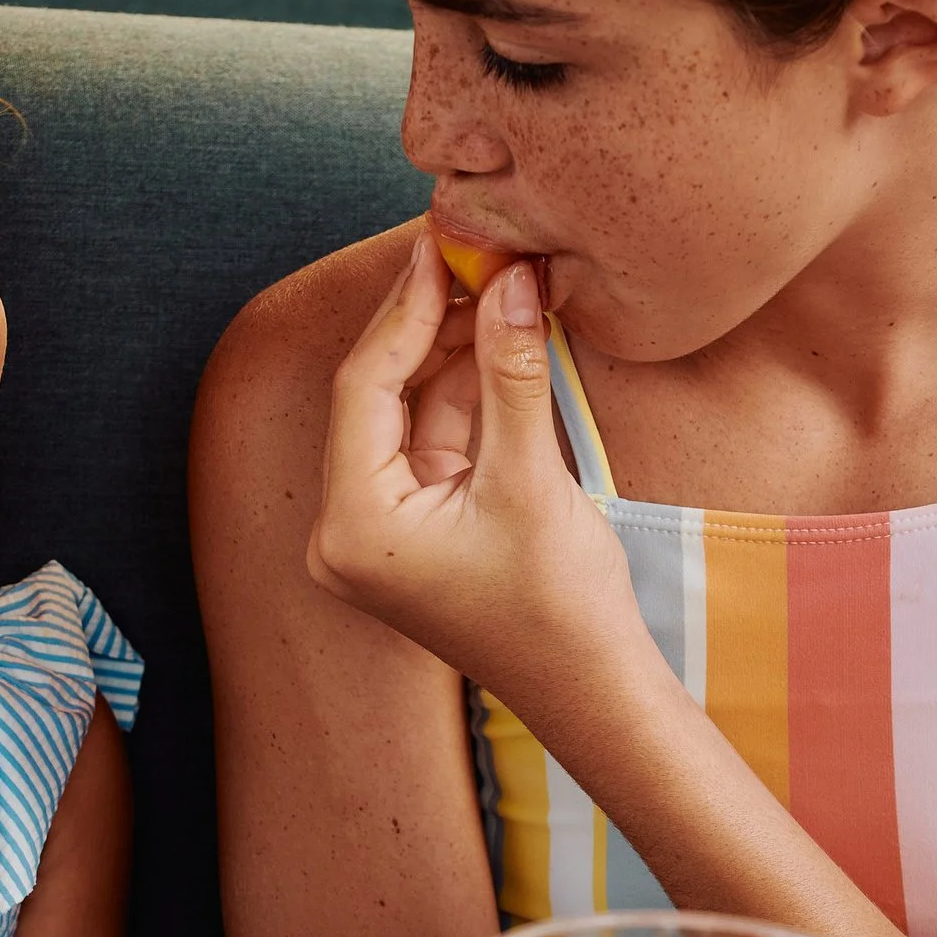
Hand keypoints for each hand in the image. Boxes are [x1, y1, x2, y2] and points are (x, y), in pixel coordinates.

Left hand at [306, 234, 642, 702]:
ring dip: (447, 350)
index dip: (406, 308)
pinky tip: (493, 336)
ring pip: (402, 412)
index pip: (364, 387)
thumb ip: (511, 371)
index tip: (443, 246)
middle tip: (468, 251)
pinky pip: (426, 439)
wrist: (593, 690)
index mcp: (353, 525)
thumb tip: (508, 278)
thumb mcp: (532, 476)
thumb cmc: (561, 606)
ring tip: (493, 282)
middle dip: (424, 322)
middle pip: (374, 395)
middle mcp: (344, 530)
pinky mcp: (410, 527)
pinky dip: (460, 392)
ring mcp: (375, 530)